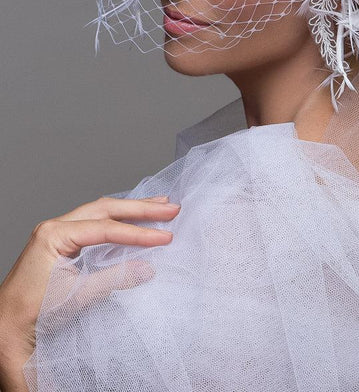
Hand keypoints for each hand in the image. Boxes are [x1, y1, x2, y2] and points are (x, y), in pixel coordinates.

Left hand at [0, 194, 179, 389]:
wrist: (6, 325)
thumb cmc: (33, 312)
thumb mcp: (77, 297)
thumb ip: (114, 279)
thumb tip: (148, 268)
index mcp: (54, 234)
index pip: (105, 228)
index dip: (138, 232)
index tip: (164, 236)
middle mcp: (55, 226)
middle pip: (105, 209)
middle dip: (140, 208)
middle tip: (171, 208)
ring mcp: (58, 230)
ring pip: (101, 211)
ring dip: (131, 209)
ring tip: (160, 206)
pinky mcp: (61, 240)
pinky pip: (95, 221)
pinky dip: (118, 219)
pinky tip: (134, 218)